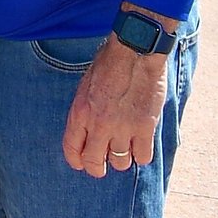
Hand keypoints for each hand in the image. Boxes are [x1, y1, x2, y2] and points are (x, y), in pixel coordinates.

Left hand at [62, 40, 171, 177]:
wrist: (135, 49)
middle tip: (104, 164)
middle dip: (97, 168)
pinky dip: (142, 154)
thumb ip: (85, 111)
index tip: (82, 163)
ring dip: (122, 159)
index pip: (72, 150)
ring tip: (125, 148)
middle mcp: (99, 124)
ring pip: (120, 162)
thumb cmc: (109, 62)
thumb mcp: (85, 85)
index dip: (77, 161)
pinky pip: (143, 156)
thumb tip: (87, 133)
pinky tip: (141, 143)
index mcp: (80, 112)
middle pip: (94, 163)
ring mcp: (123, 128)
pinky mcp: (145, 127)